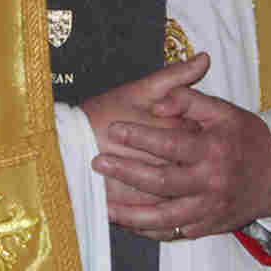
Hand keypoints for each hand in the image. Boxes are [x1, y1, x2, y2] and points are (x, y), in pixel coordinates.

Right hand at [82, 54, 208, 205]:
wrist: (65, 141)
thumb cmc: (102, 112)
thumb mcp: (138, 90)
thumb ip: (174, 76)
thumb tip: (204, 59)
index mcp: (161, 126)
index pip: (194, 133)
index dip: (200, 133)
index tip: (199, 131)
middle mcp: (154, 157)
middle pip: (187, 163)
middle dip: (192, 162)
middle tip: (194, 159)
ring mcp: (142, 183)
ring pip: (172, 190)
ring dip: (180, 189)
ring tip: (183, 184)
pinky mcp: (128, 202)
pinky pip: (151, 211)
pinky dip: (161, 209)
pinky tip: (166, 205)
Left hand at [91, 56, 270, 241]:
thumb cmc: (248, 138)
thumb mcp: (224, 110)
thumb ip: (190, 101)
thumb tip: (159, 102)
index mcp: (212, 149)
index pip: (168, 143)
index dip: (139, 136)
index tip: (114, 129)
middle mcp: (210, 182)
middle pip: (160, 182)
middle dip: (126, 173)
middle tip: (98, 164)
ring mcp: (210, 209)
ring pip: (164, 217)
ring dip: (131, 214)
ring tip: (104, 205)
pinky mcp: (209, 227)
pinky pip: (175, 232)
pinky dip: (151, 231)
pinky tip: (131, 224)